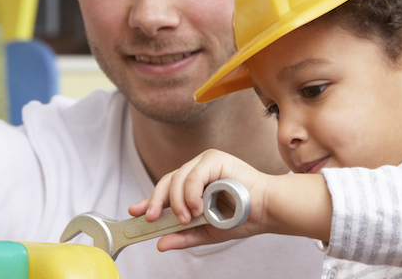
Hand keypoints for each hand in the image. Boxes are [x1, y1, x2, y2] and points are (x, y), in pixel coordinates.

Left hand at [129, 149, 270, 250]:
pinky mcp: (215, 159)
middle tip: (153, 219)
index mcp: (196, 184)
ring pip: (177, 178)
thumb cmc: (243, 217)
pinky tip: (197, 207)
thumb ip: (185, 236)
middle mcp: (198, 170)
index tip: (134, 212)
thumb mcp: (208, 232)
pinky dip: (191, 193)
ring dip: (177, 201)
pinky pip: (193, 175)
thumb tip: (160, 244)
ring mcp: (206, 162)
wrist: (267, 211)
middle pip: (167, 181)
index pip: (167, 189)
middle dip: (156, 201)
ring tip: (187, 218)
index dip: (149, 200)